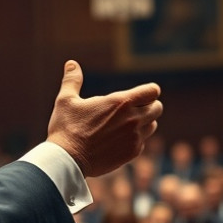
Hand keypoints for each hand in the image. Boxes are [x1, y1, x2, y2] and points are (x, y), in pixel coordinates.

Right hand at [47, 60, 161, 176]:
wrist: (68, 159)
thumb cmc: (65, 128)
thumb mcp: (66, 100)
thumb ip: (72, 80)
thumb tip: (71, 63)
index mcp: (120, 102)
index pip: (152, 91)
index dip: (148, 90)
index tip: (140, 94)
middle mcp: (133, 119)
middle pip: (157, 108)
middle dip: (148, 106)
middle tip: (132, 108)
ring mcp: (134, 138)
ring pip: (152, 126)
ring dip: (143, 123)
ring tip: (125, 124)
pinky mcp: (132, 153)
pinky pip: (143, 142)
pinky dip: (135, 139)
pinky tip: (118, 140)